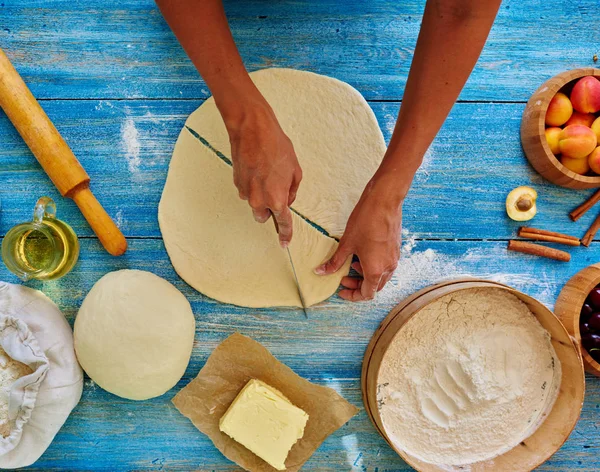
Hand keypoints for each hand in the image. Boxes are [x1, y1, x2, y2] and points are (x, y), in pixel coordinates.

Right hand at [225, 99, 302, 246]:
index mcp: (277, 199)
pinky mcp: (236, 183)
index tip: (285, 243)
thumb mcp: (295, 169)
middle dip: (270, 209)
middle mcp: (259, 200)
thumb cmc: (276, 147)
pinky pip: (246, 191)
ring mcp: (245, 192)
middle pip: (263, 217)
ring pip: (254, 203)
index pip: (283, 223)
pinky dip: (252, 185)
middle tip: (276, 190)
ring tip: (266, 173)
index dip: (285, 234)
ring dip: (260, 195)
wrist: (252, 130)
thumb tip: (287, 198)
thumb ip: (292, 190)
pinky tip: (257, 168)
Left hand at [315, 175, 402, 300]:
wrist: (384, 201)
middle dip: (358, 285)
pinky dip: (374, 266)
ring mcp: (394, 258)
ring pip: (381, 277)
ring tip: (351, 264)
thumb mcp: (346, 244)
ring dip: (366, 276)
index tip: (341, 290)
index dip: (352, 295)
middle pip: (374, 287)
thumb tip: (320, 272)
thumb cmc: (365, 221)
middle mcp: (388, 267)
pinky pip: (385, 266)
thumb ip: (335, 262)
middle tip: (343, 278)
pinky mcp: (396, 249)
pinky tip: (362, 254)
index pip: (366, 294)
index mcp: (375, 270)